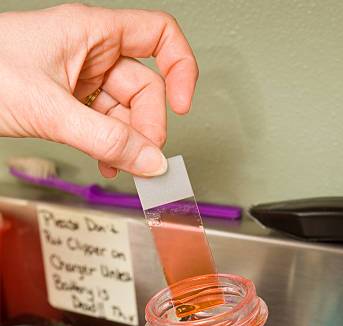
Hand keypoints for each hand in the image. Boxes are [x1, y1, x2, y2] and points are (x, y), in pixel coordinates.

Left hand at [0, 4, 197, 176]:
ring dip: (127, 143)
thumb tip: (151, 160)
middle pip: (144, 87)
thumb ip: (105, 139)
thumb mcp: (50, 108)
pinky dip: (109, 147)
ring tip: (120, 166)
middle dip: (147, 126)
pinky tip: (105, 163)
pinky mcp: (67, 103)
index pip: (159, 36)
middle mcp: (90, 53)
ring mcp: (79, 79)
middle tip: (143, 158)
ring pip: (123, 112)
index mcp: (92, 33)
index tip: (183, 106)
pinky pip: (103, 125)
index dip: (180, 69)